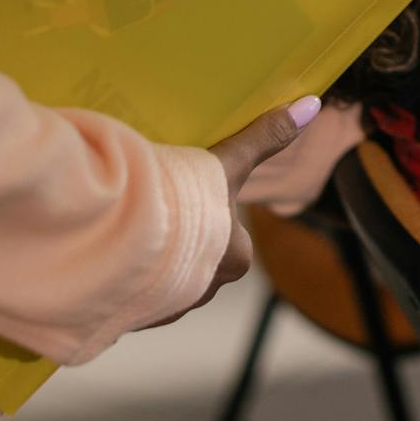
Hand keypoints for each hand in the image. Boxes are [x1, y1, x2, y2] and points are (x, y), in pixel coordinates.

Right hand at [142, 95, 321, 327]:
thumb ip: (265, 136)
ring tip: (127, 233)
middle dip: (178, 244)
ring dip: (148, 265)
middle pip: (196, 262)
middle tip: (155, 213)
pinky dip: (122, 281)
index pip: (229, 236)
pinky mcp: (130, 316)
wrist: (120, 237)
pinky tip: (108, 257)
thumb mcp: (227, 162)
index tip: (185, 196)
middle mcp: (205, 290)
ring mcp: (166, 308)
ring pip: (163, 283)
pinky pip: (131, 298)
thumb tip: (311, 104)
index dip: (207, 214)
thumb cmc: (184, 199)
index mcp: (235, 258)